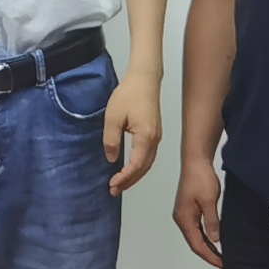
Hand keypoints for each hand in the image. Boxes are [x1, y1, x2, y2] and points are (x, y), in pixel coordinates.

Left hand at [101, 67, 164, 197]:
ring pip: (147, 163)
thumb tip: (111, 159)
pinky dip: (139, 166)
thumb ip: (111, 140)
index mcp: (146, 137)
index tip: (112, 185)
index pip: (136, 165)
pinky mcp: (154, 133)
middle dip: (129, 181)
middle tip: (114, 190)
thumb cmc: (128, 94)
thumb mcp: (113, 117)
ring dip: (135, 175)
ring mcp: (157, 137)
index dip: (125, 178)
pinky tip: (129, 168)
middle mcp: (155, 140)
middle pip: (144, 168)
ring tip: (120, 183)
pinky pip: (148, 156)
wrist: (144, 79)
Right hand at [174, 156, 223, 268]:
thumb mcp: (209, 201)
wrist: (196, 161)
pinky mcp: (190, 210)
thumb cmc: (200, 179)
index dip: (210, 257)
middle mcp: (182, 219)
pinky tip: (215, 240)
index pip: (197, 245)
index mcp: (184, 219)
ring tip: (222, 255)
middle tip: (224, 263)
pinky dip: (207, 237)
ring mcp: (185, 214)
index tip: (222, 264)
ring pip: (196, 237)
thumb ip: (212, 222)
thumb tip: (215, 240)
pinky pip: (198, 229)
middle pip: (195, 243)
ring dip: (208, 247)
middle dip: (209, 255)